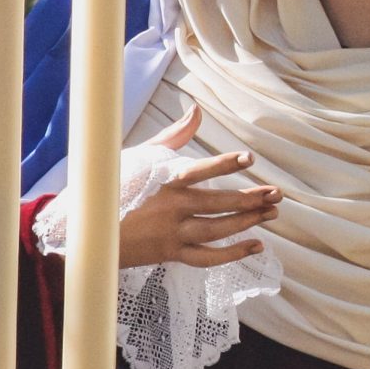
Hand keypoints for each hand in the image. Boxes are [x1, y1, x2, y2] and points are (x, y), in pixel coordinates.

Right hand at [119, 104, 283, 269]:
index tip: (249, 159)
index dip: (224, 164)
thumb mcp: (141, 158)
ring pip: (217, 230)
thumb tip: (197, 110)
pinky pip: (207, 258)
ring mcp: (172, 233)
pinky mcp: (172, 253)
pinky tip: (257, 246)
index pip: (197, 171)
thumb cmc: (116, 188)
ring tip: (272, 214)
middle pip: (217, 204)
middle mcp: (170, 208)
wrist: (92, 231)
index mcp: (162, 181)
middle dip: (250, 199)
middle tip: (277, 194)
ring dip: (247, 222)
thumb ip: (173, 136)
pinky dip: (233, 254)